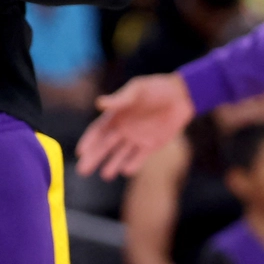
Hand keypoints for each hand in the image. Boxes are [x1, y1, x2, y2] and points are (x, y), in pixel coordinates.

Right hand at [75, 73, 194, 179]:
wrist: (183, 95)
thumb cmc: (157, 88)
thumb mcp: (137, 90)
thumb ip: (120, 100)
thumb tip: (98, 104)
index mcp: (116, 115)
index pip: (98, 131)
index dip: (89, 141)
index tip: (81, 152)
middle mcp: (123, 128)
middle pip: (104, 146)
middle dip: (93, 158)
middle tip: (82, 171)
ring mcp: (137, 138)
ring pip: (120, 155)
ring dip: (112, 164)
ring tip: (105, 175)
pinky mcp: (152, 145)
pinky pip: (140, 158)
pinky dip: (133, 164)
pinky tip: (126, 171)